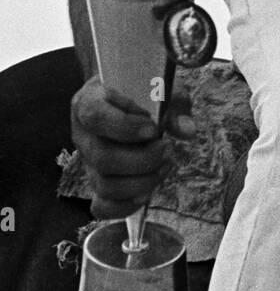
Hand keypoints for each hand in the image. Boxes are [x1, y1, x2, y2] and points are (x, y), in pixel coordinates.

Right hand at [70, 76, 196, 218]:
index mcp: (88, 102)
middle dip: (142, 159)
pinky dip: (126, 206)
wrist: (123, 92)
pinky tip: (148, 192)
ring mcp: (87, 161)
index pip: (96, 116)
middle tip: (167, 149)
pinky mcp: (97, 182)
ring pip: (104, 184)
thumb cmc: (139, 87)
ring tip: (166, 166)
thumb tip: (187, 130)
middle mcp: (82, 134)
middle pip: (102, 157)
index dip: (124, 127)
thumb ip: (174, 103)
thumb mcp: (158, 84)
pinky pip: (102, 206)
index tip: (152, 129)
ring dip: (141, 182)